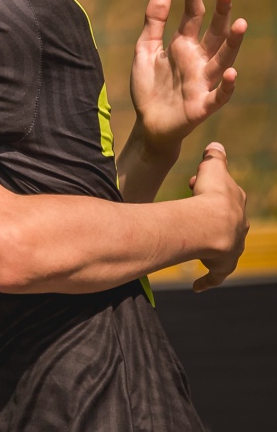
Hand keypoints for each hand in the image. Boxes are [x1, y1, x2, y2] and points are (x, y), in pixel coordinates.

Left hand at [130, 0, 246, 156]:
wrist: (147, 124)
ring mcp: (202, 81)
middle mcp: (198, 60)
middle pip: (214, 33)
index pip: (192, 15)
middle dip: (221, 13)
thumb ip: (153, 23)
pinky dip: (227, 85)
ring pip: (222, 59)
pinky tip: (231, 72)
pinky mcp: (202, 104)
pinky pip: (219, 95)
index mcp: (183, 45)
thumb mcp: (145, 50)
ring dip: (232, 43)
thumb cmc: (149, 87)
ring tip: (240, 23)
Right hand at [188, 142, 247, 292]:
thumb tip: (216, 145)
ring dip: (212, 246)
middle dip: (212, 216)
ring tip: (197, 244)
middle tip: (192, 209)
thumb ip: (215, 156)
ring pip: (224, 247)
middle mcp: (238, 226)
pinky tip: (198, 286)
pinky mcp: (222, 266)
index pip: (227, 195)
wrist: (212, 224)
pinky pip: (215, 275)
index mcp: (236, 203)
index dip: (211, 189)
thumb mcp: (212, 167)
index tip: (194, 185)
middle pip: (227, 221)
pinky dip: (207, 280)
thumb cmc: (211, 195)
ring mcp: (232, 247)